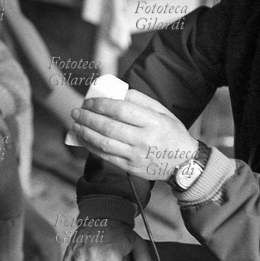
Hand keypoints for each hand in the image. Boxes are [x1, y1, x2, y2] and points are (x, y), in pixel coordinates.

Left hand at [70, 90, 197, 180]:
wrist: (184, 164)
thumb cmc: (171, 133)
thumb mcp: (162, 112)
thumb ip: (140, 100)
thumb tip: (116, 93)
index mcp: (153, 122)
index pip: (121, 111)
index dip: (101, 105)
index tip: (89, 101)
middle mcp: (143, 139)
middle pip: (108, 127)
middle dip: (88, 118)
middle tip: (76, 111)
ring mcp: (135, 155)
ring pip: (103, 143)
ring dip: (85, 132)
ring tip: (76, 124)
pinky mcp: (129, 167)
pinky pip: (105, 156)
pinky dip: (90, 146)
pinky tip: (83, 138)